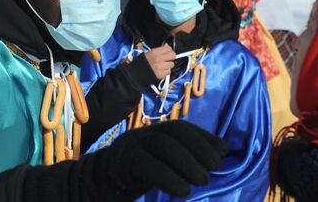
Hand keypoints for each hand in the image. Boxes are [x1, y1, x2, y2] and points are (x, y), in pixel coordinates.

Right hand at [83, 120, 227, 200]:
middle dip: (199, 146)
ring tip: (203, 180)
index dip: (203, 136)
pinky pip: (147, 165)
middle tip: (215, 167)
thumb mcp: (159, 166)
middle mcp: (141, 134)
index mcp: (151, 133)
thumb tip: (213, 160)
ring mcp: (129, 146)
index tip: (223, 150)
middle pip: (173, 131)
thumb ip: (179, 162)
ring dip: (187, 161)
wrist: (93, 186)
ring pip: (161, 143)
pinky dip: (169, 177)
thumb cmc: (131, 178)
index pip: (180, 127)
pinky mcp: (120, 163)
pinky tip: (183, 191)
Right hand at [144, 44, 175, 78]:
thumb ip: (159, 50)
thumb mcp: (149, 53)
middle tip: (167, 59)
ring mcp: (160, 67)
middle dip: (171, 57)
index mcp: (155, 52)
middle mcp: (158, 59)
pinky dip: (166, 71)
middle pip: (173, 55)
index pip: (169, 48)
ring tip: (163, 65)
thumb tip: (167, 46)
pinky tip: (161, 70)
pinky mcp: (161, 74)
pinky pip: (169, 71)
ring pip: (172, 64)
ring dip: (168, 65)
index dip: (169, 50)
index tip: (167, 52)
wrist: (137, 73)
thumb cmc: (143, 62)